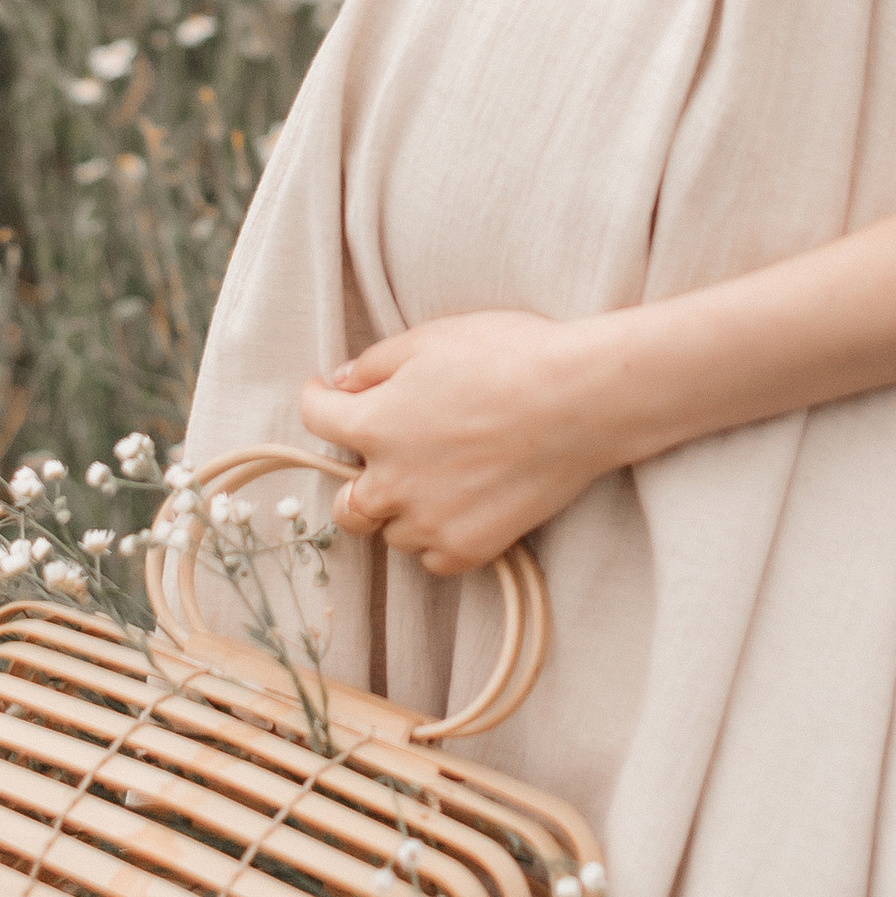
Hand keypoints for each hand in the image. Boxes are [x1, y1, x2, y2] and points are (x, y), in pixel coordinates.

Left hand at [297, 311, 609, 574]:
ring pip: (392, 532)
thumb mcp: (431, 338)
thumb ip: (375, 363)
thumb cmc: (509, 356)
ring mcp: (429, 520)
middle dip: (354, 481)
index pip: (316, 419)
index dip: (316, 400)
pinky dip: (437, 538)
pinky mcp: (470, 547)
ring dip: (402, 511)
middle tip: (381, 460)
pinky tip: (460, 509)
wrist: (579, 401)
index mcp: (374, 424)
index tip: (324, 394)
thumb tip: (342, 382)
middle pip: (345, 504)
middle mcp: (391, 481)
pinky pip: (432, 558)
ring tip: (437, 481)